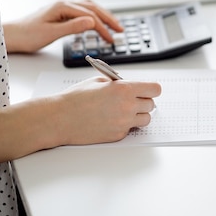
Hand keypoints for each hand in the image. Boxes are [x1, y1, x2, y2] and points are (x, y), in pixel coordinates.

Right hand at [0, 77, 161, 172]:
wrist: (59, 118)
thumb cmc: (76, 98)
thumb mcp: (99, 80)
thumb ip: (119, 83)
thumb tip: (133, 86)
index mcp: (124, 89)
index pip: (155, 89)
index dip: (152, 89)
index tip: (148, 90)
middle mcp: (127, 106)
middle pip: (152, 105)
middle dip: (144, 101)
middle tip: (133, 100)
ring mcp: (124, 123)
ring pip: (146, 119)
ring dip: (139, 115)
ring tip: (124, 110)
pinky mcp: (118, 135)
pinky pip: (131, 129)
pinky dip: (126, 125)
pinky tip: (111, 120)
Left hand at [3, 0, 123, 52]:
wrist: (11, 35)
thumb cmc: (27, 35)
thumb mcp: (51, 33)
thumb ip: (72, 27)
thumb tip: (91, 22)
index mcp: (62, 7)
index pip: (90, 16)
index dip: (103, 28)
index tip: (111, 39)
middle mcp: (64, 4)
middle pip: (93, 8)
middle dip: (108, 19)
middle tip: (121, 30)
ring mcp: (62, 8)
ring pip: (89, 8)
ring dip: (103, 15)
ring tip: (113, 25)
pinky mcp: (60, 13)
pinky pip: (82, 11)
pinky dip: (94, 16)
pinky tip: (97, 22)